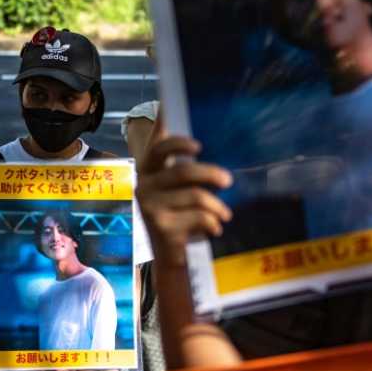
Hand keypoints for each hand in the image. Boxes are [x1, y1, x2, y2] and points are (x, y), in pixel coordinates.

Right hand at [136, 119, 232, 259]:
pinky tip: (214, 228)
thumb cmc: (177, 214)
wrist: (169, 255)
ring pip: (196, 196)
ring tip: (225, 214)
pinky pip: (198, 217)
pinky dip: (212, 222)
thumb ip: (175, 158)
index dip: (178, 144)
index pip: (158, 148)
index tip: (199, 147)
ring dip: (217, 206)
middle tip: (228, 181)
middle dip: (210, 174)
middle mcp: (144, 186)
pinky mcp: (161, 227)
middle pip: (183, 172)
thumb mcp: (175, 186)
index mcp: (147, 171)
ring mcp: (150, 207)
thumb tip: (172, 115)